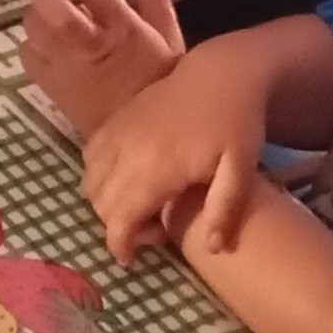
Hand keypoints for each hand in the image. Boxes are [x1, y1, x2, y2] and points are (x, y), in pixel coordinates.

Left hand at [23, 0, 184, 138]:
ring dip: (33, 12)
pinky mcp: (53, 88)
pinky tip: (40, 41)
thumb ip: (156, 1)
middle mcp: (90, 45)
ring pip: (35, 29)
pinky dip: (29, 43)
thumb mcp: (172, 41)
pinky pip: (29, 58)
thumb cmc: (162, 85)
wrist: (144, 140)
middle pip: (52, 5)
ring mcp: (67, 68)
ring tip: (40, 7)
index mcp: (123, 30)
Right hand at [79, 39, 276, 263]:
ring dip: (106, 202)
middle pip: (100, 203)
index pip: (120, 216)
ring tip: (141, 204)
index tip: (131, 260)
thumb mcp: (242, 167)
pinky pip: (89, 155)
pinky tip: (126, 177)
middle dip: (117, 226)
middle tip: (153, 228)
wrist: (222, 72)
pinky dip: (98, 175)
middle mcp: (127, 151)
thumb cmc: (236, 122)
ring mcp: (117, 132)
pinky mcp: (115, 119)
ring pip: (89, 180)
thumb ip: (225, 208)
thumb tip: (213, 249)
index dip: (119, 244)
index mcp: (157, 167)